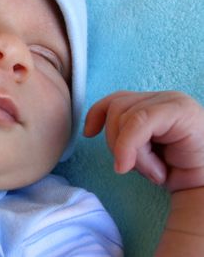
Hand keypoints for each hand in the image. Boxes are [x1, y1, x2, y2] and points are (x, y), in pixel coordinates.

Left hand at [84, 91, 203, 191]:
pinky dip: (133, 147)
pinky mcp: (179, 110)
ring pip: (126, 117)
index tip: (89, 134)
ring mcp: (172, 101)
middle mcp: (162, 98)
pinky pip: (139, 122)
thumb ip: (121, 135)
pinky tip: (153, 171)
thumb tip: (88, 131)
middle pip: (116, 108)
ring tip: (154, 171)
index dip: (96, 114)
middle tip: (134, 168)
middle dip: (115, 143)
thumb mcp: (140, 152)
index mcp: (151, 104)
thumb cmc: (175, 170)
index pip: (115, 99)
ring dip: (132, 152)